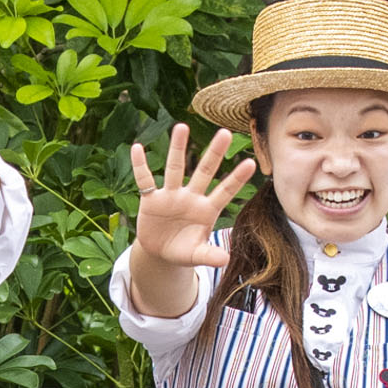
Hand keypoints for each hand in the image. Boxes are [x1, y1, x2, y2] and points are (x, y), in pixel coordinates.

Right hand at [129, 125, 255, 271]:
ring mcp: (171, 195)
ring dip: (178, 148)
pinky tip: (137, 148)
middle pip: (204, 171)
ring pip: (175, 168)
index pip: (225, 191)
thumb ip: (210, 256)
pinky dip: (140, 165)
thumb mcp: (196, 255)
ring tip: (181, 127)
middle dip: (214, 153)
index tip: (250, 163)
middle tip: (225, 132)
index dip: (236, 178)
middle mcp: (191, 197)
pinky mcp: (151, 199)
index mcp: (207, 210)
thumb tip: (225, 260)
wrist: (160, 252)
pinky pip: (144, 179)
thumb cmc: (183, 251)